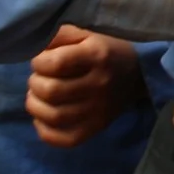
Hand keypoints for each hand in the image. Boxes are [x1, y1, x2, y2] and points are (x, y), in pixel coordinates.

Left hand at [26, 25, 144, 146]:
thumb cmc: (107, 49)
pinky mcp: (98, 127)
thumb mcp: (88, 34)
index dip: (38, 62)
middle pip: (52, 91)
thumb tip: (32, 47)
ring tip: (38, 97)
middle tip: (38, 79)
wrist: (141, 72)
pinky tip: (43, 118)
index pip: (55, 63)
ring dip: (35, 106)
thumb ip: (60, 36)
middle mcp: (100, 83)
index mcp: (98, 55)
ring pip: (54, 116)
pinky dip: (45, 132)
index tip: (41, 60)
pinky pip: (65, 139)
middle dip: (34, 84)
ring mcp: (100, 109)